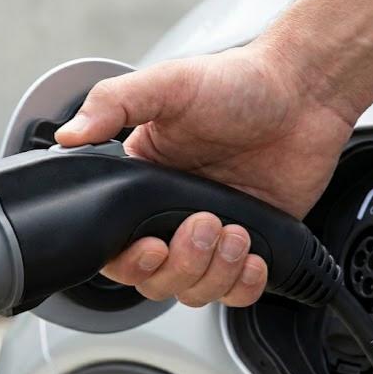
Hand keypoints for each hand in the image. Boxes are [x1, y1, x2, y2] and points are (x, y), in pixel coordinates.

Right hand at [54, 43, 355, 307]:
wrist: (304, 92)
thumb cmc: (238, 83)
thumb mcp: (166, 84)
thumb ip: (112, 103)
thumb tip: (69, 134)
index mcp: (142, 184)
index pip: (115, 246)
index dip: (129, 261)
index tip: (152, 246)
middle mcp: (172, 214)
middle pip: (154, 279)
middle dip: (180, 264)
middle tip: (204, 224)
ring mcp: (213, 233)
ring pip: (193, 290)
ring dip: (214, 271)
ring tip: (235, 230)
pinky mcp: (253, 243)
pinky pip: (237, 290)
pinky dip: (243, 285)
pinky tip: (253, 254)